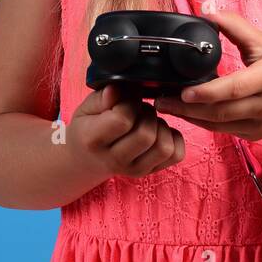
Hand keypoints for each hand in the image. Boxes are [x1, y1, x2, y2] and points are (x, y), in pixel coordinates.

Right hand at [69, 83, 185, 178]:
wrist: (86, 160)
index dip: (129, 102)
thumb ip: (101, 98)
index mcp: (93, 140)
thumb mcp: (85, 109)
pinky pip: (176, 155)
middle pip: (146, 135)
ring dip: (161, 126)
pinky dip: (174, 138)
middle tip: (137, 108)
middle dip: (147, 113)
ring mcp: (134, 169)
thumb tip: (117, 89)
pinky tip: (158, 130)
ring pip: (164, 147)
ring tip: (147, 120)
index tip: (125, 97)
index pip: (122, 119)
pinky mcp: (149, 172)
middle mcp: (114, 160)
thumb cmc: (87, 128)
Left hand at [152, 9, 261, 141]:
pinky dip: (205, 123)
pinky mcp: (258, 134)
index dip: (205, 92)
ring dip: (191, 117)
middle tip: (160, 99)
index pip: (232, 89)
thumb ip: (236, 27)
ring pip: (219, 125)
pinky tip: (188, 112)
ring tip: (167, 106)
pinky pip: (226, 131)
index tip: (181, 90)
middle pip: (220, 112)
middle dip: (186, 108)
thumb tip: (207, 13)